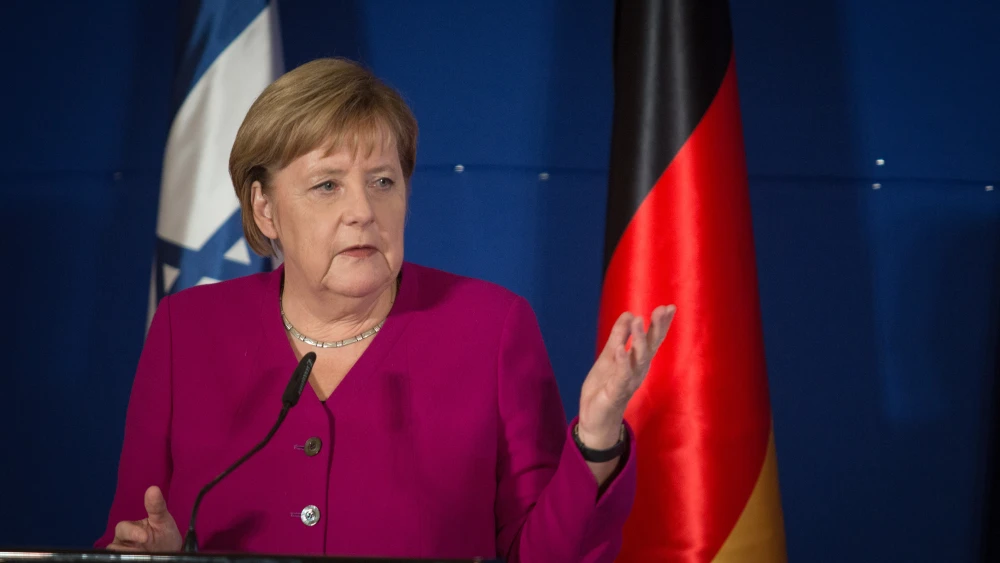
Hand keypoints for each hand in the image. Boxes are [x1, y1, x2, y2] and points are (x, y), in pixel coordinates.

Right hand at [107, 486, 181, 552]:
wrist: (171, 551)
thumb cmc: (164, 534)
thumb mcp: (163, 520)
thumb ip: (157, 507)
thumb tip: (153, 489)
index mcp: (130, 528)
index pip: (122, 528)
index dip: (132, 532)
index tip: (145, 536)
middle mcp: (123, 541)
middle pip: (114, 544)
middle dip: (126, 547)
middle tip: (143, 546)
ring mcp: (124, 552)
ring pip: (116, 553)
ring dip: (128, 555)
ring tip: (142, 555)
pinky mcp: (126, 558)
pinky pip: (119, 559)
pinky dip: (128, 558)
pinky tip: (138, 557)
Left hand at [578, 305, 675, 449]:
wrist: (595, 418)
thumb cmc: (605, 386)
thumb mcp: (609, 356)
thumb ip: (619, 336)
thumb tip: (629, 313)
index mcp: (638, 361)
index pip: (653, 339)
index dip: (661, 324)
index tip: (669, 306)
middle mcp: (638, 370)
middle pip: (651, 347)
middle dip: (657, 328)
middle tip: (663, 309)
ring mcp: (629, 381)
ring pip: (638, 359)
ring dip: (639, 340)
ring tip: (638, 320)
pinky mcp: (617, 392)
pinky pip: (621, 375)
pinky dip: (622, 362)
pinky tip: (621, 349)